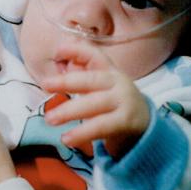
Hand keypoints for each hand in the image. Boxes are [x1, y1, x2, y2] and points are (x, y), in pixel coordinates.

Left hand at [42, 42, 149, 158]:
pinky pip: (101, 126)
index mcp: (110, 71)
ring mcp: (123, 102)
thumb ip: (83, 78)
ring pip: (95, 104)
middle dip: (68, 81)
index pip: (94, 55)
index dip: (77, 50)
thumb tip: (60, 67)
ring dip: (70, 111)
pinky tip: (66, 139)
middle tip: (46, 84)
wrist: (145, 124)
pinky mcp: (125, 122)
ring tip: (50, 119)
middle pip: (92, 80)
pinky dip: (82, 133)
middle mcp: (118, 82)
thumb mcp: (102, 87)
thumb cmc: (115, 103)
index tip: (58, 50)